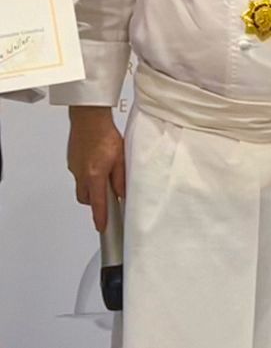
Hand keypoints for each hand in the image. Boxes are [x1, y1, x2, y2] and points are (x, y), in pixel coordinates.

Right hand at [67, 106, 125, 232]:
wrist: (89, 119)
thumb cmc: (105, 134)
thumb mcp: (120, 158)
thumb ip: (121, 178)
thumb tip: (122, 194)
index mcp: (94, 176)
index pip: (97, 203)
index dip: (100, 217)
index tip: (102, 228)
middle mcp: (81, 174)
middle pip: (85, 198)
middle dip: (95, 202)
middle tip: (107, 199)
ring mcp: (74, 168)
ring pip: (81, 187)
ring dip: (91, 188)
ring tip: (104, 179)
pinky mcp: (72, 161)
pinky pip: (78, 175)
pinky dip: (87, 177)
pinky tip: (96, 166)